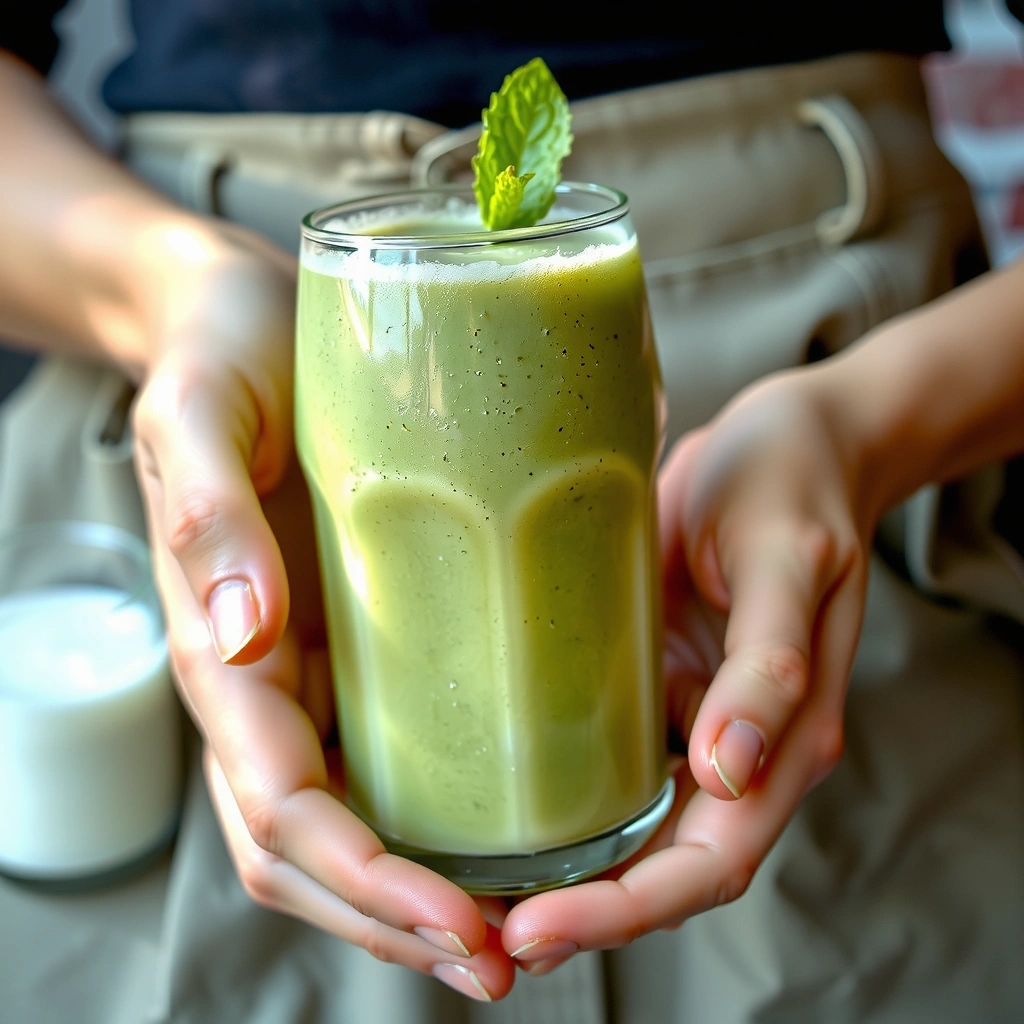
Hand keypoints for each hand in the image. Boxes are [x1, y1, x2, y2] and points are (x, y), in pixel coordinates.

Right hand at [130, 222, 512, 999]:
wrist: (248, 320)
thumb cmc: (225, 358)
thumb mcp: (201, 414)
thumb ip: (207, 515)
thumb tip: (235, 637)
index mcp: (221, 649)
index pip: (280, 806)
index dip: (361, 882)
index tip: (459, 923)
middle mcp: (266, 680)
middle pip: (315, 848)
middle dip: (399, 920)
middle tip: (506, 958)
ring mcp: (313, 670)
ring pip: (354, 821)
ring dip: (421, 896)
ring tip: (517, 932)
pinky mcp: (363, 637)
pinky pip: (394, 754)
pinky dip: (439, 820)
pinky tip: (510, 832)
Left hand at [499, 366, 872, 965]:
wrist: (790, 441)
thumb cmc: (794, 490)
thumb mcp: (790, 563)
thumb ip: (770, 666)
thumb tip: (733, 770)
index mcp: (783, 739)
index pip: (708, 860)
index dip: (627, 907)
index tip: (539, 925)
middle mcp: (733, 747)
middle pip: (660, 867)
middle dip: (578, 911)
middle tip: (478, 935)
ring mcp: (687, 718)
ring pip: (628, 829)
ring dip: (560, 873)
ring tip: (469, 897)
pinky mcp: (650, 682)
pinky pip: (604, 762)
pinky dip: (557, 804)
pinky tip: (493, 806)